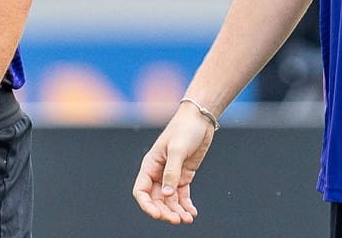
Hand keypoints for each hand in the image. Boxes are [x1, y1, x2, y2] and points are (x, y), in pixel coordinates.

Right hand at [132, 103, 216, 223]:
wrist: (201, 120)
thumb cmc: (185, 129)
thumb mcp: (177, 150)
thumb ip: (171, 172)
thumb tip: (166, 195)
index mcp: (150, 165)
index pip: (141, 191)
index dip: (146, 205)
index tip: (157, 215)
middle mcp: (158, 173)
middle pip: (156, 200)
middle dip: (165, 212)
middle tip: (176, 220)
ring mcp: (171, 176)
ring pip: (170, 200)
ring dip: (177, 211)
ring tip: (188, 219)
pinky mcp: (184, 176)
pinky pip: (182, 196)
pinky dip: (186, 205)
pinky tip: (192, 213)